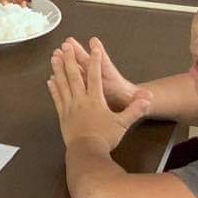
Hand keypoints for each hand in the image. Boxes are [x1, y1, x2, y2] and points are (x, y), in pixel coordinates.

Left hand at [48, 37, 151, 155]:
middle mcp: (80, 100)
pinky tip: (50, 80)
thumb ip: (134, 110)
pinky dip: (53, 88)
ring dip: (58, 69)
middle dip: (71, 59)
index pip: (95, 76)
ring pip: (62, 84)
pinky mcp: (62, 115)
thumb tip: (148, 99)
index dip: (95, 61)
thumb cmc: (105, 137)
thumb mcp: (122, 124)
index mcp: (95, 99)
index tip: (95, 49)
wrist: (86, 151)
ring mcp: (69, 107)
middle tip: (65, 46)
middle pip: (74, 76)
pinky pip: (57, 98)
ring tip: (54, 57)